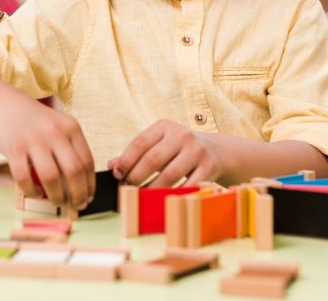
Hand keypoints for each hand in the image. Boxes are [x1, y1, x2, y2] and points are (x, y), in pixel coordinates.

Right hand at [0, 96, 94, 209]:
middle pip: (74, 171)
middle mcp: (54, 132)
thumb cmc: (35, 122)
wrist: (4, 105)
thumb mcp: (58, 126)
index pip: (87, 161)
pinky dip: (32, 191)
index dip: (90, 184)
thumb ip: (70, 149)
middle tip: (76, 205)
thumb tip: (82, 186)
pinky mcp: (14, 148)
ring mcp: (33, 139)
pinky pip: (25, 178)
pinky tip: (36, 192)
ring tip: (57, 202)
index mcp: (71, 127)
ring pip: (51, 177)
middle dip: (78, 194)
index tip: (88, 197)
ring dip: (57, 196)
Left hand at [107, 119, 222, 186]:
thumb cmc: (177, 149)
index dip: (126, 160)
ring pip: (169, 175)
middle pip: (153, 159)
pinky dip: (173, 195)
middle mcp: (182, 135)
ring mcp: (197, 151)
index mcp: (164, 126)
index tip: (117, 175)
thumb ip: (135, 154)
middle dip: (136, 176)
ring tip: (141, 197)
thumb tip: (111, 165)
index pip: (140, 142)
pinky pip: (187, 186)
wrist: (216, 151)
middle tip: (127, 188)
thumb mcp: (158, 145)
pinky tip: (162, 200)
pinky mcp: (209, 167)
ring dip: (152, 189)